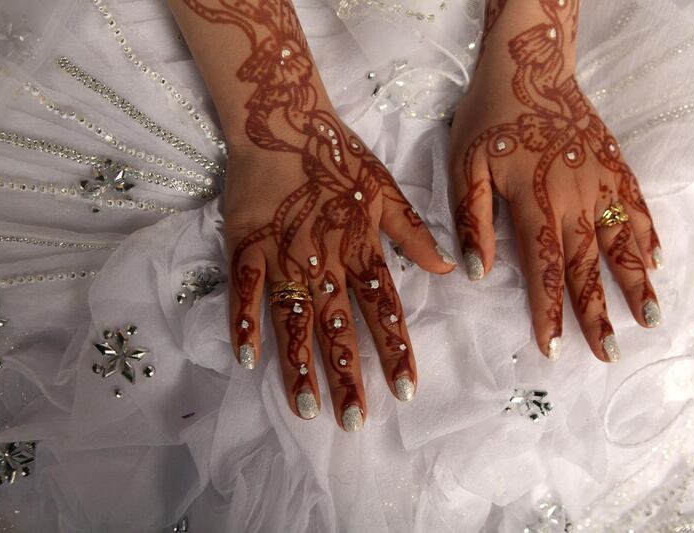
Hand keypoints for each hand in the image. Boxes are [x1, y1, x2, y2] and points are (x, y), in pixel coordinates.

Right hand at [226, 116, 454, 430]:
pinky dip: (244, 323)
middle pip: (338, 327)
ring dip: (300, 365)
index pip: (383, 310)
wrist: (282, 124)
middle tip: (355, 421)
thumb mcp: (385, 189)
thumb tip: (449, 268)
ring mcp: (282, 257)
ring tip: (307, 408)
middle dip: (348, 376)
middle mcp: (324, 262)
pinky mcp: (246, 247)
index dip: (395, 350)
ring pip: (294, 320)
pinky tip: (247, 360)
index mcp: (360, 249)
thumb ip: (413, 233)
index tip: (405, 390)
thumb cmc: (335, 157)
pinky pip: (244, 290)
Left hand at [449, 0, 661, 361]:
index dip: (548, 312)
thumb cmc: (488, 120)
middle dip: (598, 313)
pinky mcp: (614, 165)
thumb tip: (476, 271)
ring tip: (650, 317)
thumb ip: (473, 219)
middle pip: (587, 266)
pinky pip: (635, 205)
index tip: (554, 349)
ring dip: (635, 283)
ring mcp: (599, 181)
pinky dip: (646, 235)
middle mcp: (573, 198)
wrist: (528, 66)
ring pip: (620, 241)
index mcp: (534, 203)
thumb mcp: (464, 167)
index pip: (543, 269)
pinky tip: (655, 260)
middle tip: (610, 353)